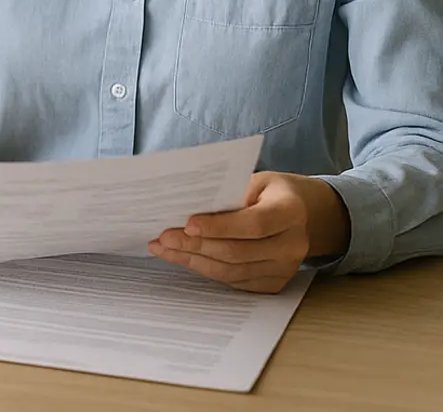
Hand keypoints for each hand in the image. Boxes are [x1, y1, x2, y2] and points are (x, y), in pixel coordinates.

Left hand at [150, 171, 350, 293]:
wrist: (300, 213)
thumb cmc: (267, 192)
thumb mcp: (253, 180)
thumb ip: (227, 194)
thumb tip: (184, 205)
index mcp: (290, 211)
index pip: (254, 224)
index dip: (220, 227)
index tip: (187, 224)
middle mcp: (293, 244)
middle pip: (238, 251)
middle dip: (196, 245)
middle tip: (164, 237)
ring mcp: (285, 268)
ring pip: (232, 271)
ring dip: (193, 260)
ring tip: (163, 248)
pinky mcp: (274, 282)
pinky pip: (234, 281)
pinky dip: (204, 269)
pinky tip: (182, 258)